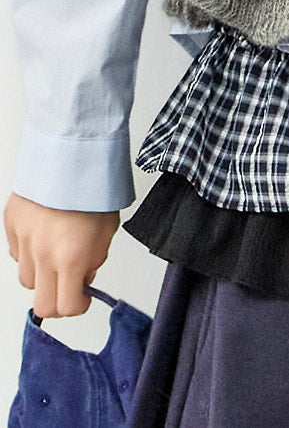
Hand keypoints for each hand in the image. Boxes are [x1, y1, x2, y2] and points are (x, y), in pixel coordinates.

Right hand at [4, 192, 119, 318]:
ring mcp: (23, 239)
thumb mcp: (108, 228)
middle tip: (69, 286)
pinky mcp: (11, 223)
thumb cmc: (94, 186)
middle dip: (57, 299)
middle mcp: (42, 253)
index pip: (65, 307)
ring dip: (43, 274)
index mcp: (70, 257)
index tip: (83, 298)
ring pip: (26, 278)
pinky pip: (16, 252)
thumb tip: (83, 276)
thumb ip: (94, 258)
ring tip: (58, 252)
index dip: (77, 306)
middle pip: (41, 303)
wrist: (72, 152)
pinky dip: (29, 252)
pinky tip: (45, 234)